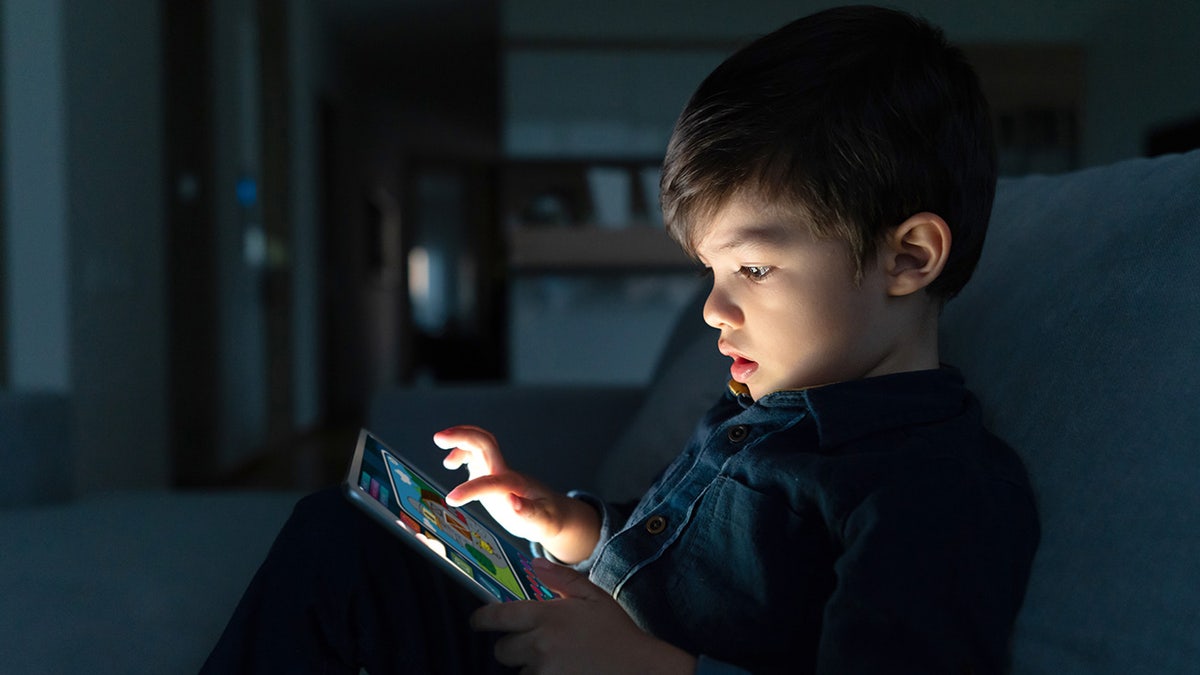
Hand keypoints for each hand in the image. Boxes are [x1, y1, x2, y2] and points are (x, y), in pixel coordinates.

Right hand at [435, 426, 598, 561]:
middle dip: (463, 437)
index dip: (471, 489)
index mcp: (516, 484)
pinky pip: (475, 454)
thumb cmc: (548, 518)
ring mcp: (497, 471)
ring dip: (461, 439)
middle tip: (439, 437)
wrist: (552, 513)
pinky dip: (461, 451)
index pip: (491, 481)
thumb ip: (529, 513)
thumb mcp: (544, 521)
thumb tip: (514, 503)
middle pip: (486, 444)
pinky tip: (451, 462)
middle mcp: (505, 472)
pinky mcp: (491, 475)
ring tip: (441, 444)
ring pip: (480, 444)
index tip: (452, 499)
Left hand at [471, 558, 696, 674]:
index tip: (478, 621)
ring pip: (517, 671)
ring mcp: (544, 672)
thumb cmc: (618, 633)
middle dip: (512, 647)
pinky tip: (560, 672)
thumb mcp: (594, 597)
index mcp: (547, 616)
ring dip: (529, 667)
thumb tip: (534, 563)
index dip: (481, 619)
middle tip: (532, 645)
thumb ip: (562, 578)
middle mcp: (540, 644)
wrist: (640, 669)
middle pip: (502, 650)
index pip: (496, 617)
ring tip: (555, 662)